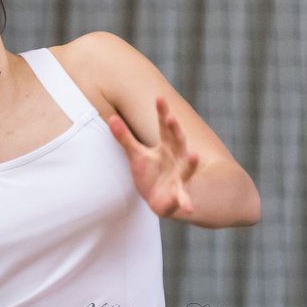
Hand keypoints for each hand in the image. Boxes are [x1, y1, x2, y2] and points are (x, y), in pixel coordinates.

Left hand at [107, 97, 200, 218]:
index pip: (165, 127)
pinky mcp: (178, 195)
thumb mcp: (135, 154)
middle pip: (177, 142)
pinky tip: (189, 208)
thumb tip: (112, 118)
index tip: (160, 98)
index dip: (163, 113)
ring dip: (191, 163)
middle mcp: (177, 159)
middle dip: (175, 131)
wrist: (159, 198)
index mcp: (166, 147)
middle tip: (171, 119)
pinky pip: (184, 198)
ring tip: (194, 156)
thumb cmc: (150, 172)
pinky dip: (186, 202)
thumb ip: (124, 137)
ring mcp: (180, 176)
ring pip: (187, 168)